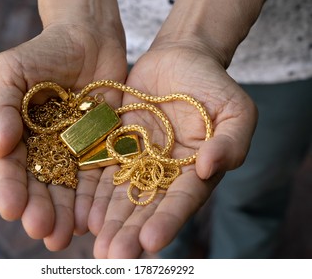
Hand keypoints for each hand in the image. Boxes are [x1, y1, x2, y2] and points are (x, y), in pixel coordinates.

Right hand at [0, 17, 126, 249]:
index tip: (12, 210)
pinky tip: (92, 218)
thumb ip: (0, 107)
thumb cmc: (44, 52)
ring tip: (65, 236)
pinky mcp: (104, 147)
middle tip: (43, 233)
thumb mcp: (10, 71)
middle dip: (41, 210)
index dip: (11, 189)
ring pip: (70, 188)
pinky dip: (95, 197)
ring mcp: (76, 151)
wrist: (89, 39)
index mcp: (21, 136)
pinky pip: (100, 175)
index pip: (12, 168)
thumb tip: (0, 146)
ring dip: (67, 213)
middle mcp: (48, 149)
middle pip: (42, 185)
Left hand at [86, 43, 257, 257]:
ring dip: (107, 220)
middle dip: (129, 230)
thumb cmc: (212, 85)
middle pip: (146, 205)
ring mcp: (137, 159)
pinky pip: (101, 170)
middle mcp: (164, 171)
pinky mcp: (115, 144)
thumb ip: (230, 141)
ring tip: (94, 243)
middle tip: (112, 255)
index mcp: (194, 170)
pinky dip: (92, 192)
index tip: (151, 241)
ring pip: (120, 194)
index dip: (167, 220)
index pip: (181, 200)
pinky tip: (81, 212)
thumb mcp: (235, 110)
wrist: (179, 60)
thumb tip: (209, 167)